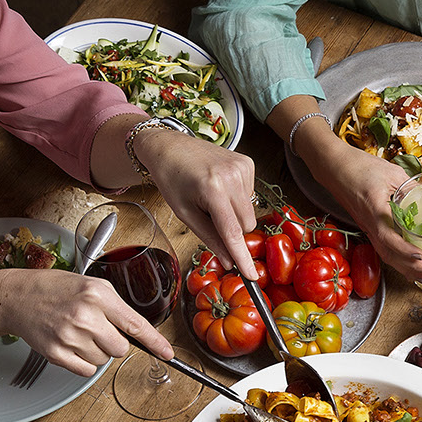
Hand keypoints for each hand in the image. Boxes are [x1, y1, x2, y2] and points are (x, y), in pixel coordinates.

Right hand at [0, 269, 175, 374]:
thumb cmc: (56, 289)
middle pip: (121, 349)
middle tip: (97, 329)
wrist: (19, 297)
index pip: (135, 324)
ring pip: (103, 361)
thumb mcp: (92, 285)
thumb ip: (116, 306)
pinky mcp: (56, 353)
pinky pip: (86, 371)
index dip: (155, 342)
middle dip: (114, 343)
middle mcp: (85, 316)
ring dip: (97, 351)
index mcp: (98, 295)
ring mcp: (69, 336)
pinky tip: (72, 345)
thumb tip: (137, 331)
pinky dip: (84, 363)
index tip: (167, 353)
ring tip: (79, 333)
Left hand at [138, 129, 258, 281]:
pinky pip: (250, 195)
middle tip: (209, 218)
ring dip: (234, 213)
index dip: (242, 257)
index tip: (252, 276)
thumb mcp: (184, 213)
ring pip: (250, 212)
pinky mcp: (248, 163)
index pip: (233, 232)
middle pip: (246, 224)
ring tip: (211, 198)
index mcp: (212, 189)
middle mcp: (233, 176)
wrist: (169, 145)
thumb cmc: (171, 178)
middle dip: (232, 230)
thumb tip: (228, 260)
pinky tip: (220, 186)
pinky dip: (237, 198)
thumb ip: (209, 237)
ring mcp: (243, 167)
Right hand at [304, 135, 421, 279]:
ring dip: (405, 268)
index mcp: (375, 209)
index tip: (421, 255)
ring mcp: (368, 227)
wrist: (334, 167)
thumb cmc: (360, 167)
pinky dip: (397, 259)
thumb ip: (411, 187)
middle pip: (388, 253)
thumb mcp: (392, 172)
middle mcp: (370, 223)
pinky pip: (383, 248)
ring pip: (385, 254)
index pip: (388, 236)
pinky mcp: (368, 226)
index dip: (404, 249)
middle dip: (410, 267)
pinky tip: (408, 265)